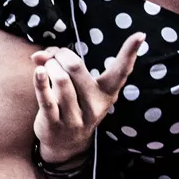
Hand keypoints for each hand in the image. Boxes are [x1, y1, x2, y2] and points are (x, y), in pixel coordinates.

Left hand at [31, 33, 145, 165]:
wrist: (66, 144)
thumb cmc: (74, 104)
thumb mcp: (79, 86)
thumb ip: (63, 64)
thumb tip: (41, 54)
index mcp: (106, 93)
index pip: (120, 72)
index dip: (130, 53)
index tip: (140, 35)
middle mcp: (94, 106)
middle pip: (75, 67)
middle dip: (61, 55)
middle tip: (55, 55)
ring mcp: (75, 117)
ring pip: (61, 81)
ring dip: (49, 66)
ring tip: (46, 66)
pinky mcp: (55, 124)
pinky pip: (46, 99)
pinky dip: (40, 82)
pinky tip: (37, 71)